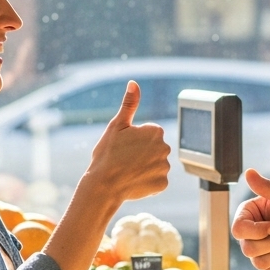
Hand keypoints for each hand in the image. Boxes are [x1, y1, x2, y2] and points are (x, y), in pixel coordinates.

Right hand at [86, 81, 169, 201]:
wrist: (103, 185)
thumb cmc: (107, 154)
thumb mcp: (116, 125)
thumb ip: (129, 104)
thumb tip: (134, 83)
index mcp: (156, 131)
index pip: (148, 134)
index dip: (134, 141)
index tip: (124, 147)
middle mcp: (165, 147)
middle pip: (154, 150)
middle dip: (142, 154)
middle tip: (124, 160)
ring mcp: (165, 167)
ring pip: (155, 166)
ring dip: (145, 169)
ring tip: (128, 172)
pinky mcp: (163, 184)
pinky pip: (156, 181)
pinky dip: (147, 183)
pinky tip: (134, 182)